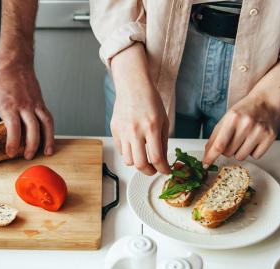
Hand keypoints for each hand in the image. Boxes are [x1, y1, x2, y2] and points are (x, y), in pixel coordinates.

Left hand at [0, 64, 53, 159]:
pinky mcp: (41, 103)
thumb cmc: (1, 82)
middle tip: (27, 156)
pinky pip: (48, 119)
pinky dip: (51, 131)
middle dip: (31, 145)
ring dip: (47, 140)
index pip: (14, 127)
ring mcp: (35, 104)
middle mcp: (24, 106)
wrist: (15, 65)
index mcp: (9, 105)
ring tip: (46, 152)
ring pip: (45, 124)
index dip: (13, 142)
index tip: (10, 152)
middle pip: (32, 128)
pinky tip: (49, 141)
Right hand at [110, 44, 170, 175]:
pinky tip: (134, 147)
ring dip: (137, 163)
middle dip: (149, 171)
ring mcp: (123, 131)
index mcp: (151, 127)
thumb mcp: (163, 120)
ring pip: (128, 160)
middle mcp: (135, 131)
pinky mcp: (114, 130)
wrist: (132, 86)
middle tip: (154, 170)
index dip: (163, 169)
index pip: (156, 158)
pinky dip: (128, 153)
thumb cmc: (149, 100)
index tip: (165, 170)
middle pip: (140, 164)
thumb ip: (163, 142)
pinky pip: (121, 150)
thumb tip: (163, 160)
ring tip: (144, 159)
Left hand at [203, 94, 277, 166]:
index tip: (205, 164)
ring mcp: (259, 131)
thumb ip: (215, 136)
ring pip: (241, 157)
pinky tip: (254, 140)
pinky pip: (255, 156)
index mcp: (233, 118)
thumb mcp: (225, 119)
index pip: (219, 144)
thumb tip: (208, 153)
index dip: (211, 156)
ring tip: (244, 138)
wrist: (265, 103)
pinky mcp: (270, 137)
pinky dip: (253, 151)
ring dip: (239, 151)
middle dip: (227, 149)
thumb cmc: (243, 111)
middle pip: (229, 153)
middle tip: (233, 138)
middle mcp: (247, 124)